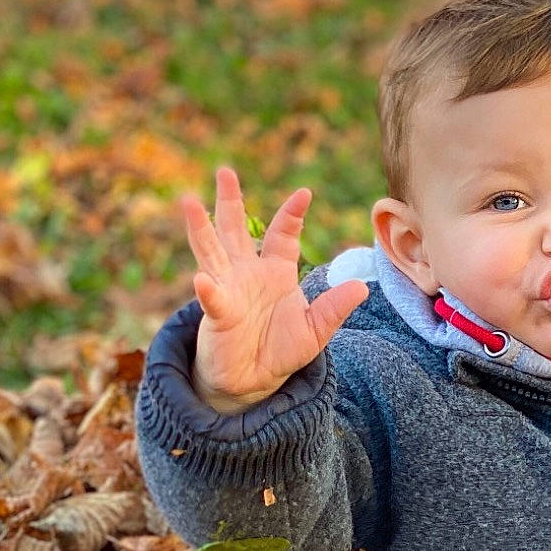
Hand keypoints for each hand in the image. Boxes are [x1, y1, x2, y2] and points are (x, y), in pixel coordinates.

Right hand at [183, 167, 366, 414]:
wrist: (254, 380)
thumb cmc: (281, 350)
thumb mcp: (315, 330)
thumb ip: (334, 308)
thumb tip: (362, 287)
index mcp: (275, 271)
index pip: (282, 234)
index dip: (292, 214)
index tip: (304, 193)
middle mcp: (247, 273)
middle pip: (235, 229)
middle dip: (230, 200)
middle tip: (225, 171)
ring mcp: (227, 289)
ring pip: (211, 251)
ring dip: (200, 227)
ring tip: (188, 201)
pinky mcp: (217, 314)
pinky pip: (212, 298)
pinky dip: (208, 289)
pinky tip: (202, 280)